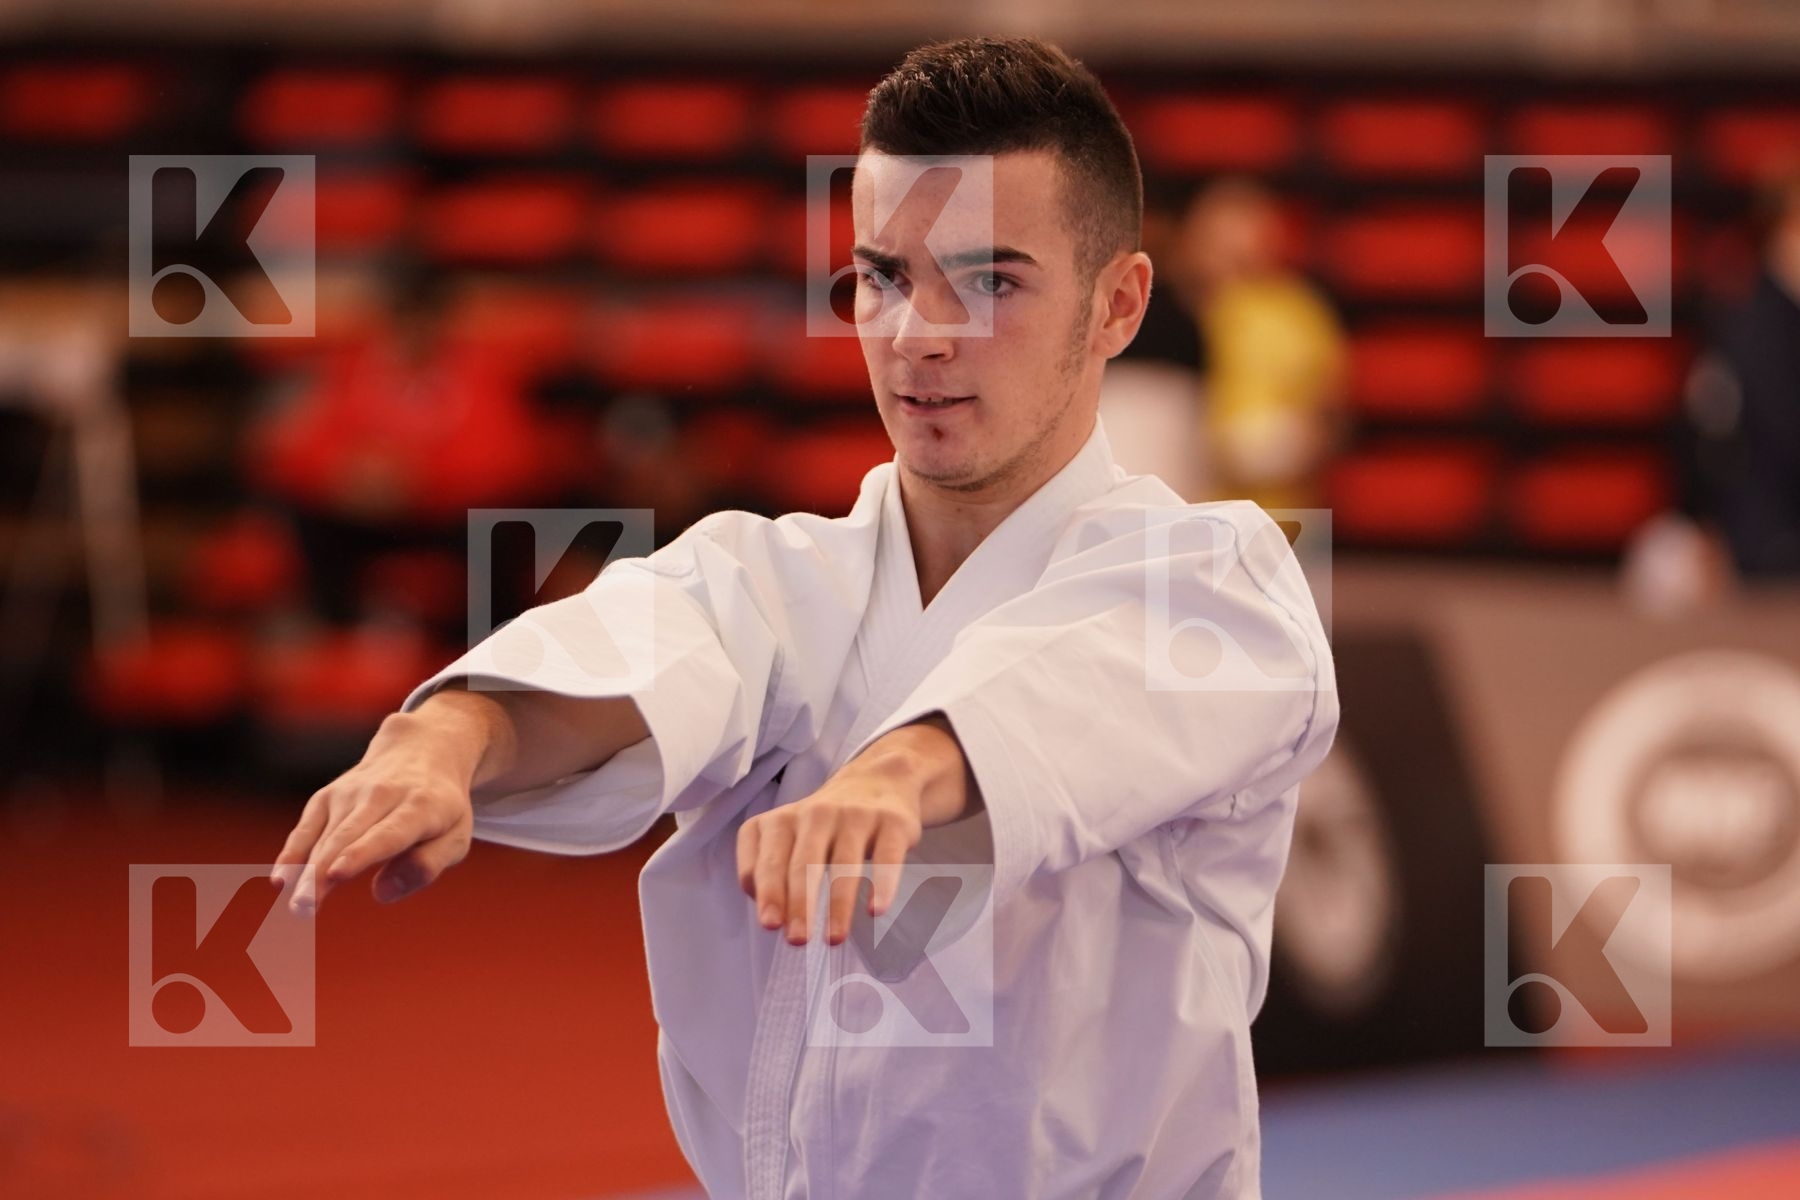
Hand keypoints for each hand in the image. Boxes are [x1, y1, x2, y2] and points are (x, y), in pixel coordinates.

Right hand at [270, 710, 477, 915]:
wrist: (421, 749)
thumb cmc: (441, 808)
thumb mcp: (455, 837)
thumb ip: (428, 865)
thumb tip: (383, 893)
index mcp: (421, 806)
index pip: (388, 833)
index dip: (361, 853)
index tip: (337, 874)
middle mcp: (381, 794)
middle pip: (347, 838)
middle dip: (323, 872)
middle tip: (305, 908)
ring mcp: (350, 792)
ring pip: (325, 837)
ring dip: (307, 872)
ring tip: (297, 908)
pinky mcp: (328, 796)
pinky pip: (307, 828)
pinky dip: (293, 853)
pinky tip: (280, 880)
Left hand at [734, 716, 976, 945]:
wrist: (879, 780)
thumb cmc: (824, 824)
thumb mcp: (788, 836)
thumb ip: (769, 869)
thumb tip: (772, 914)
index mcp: (781, 821)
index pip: (767, 859)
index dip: (768, 892)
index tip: (770, 925)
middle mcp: (815, 814)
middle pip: (803, 863)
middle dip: (799, 904)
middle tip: (797, 940)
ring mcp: (855, 816)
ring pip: (843, 864)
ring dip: (837, 905)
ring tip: (834, 939)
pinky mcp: (892, 822)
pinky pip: (887, 857)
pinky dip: (881, 885)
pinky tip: (875, 911)